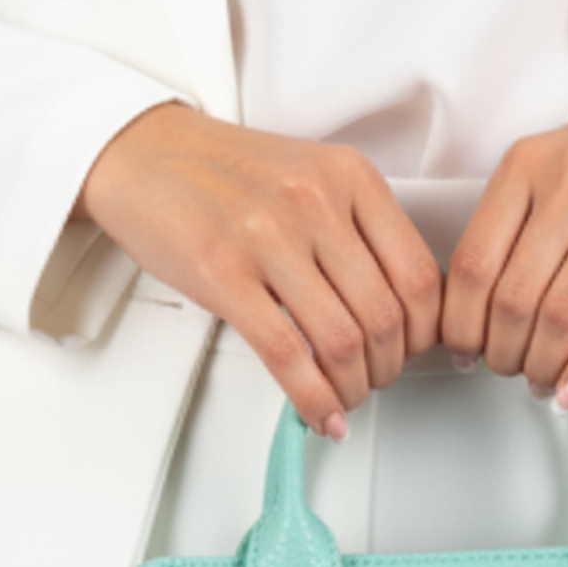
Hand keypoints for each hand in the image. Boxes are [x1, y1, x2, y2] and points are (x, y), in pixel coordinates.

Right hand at [74, 103, 443, 436]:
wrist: (143, 152)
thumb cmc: (226, 174)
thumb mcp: (311, 179)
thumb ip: (358, 231)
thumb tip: (399, 310)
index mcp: (350, 178)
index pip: (418, 276)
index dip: (424, 333)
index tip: (413, 352)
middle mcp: (316, 203)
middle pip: (385, 317)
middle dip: (389, 369)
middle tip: (376, 380)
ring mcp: (269, 237)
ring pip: (342, 342)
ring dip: (352, 389)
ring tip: (344, 398)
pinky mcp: (223, 274)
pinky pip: (286, 356)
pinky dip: (312, 399)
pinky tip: (318, 414)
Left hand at [439, 59, 567, 408]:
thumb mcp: (564, 164)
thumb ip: (522, 222)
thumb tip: (484, 308)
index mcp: (529, 163)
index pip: (472, 263)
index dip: (461, 324)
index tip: (463, 351)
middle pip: (511, 297)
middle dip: (502, 354)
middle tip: (508, 371)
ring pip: (560, 314)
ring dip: (544, 366)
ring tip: (545, 382)